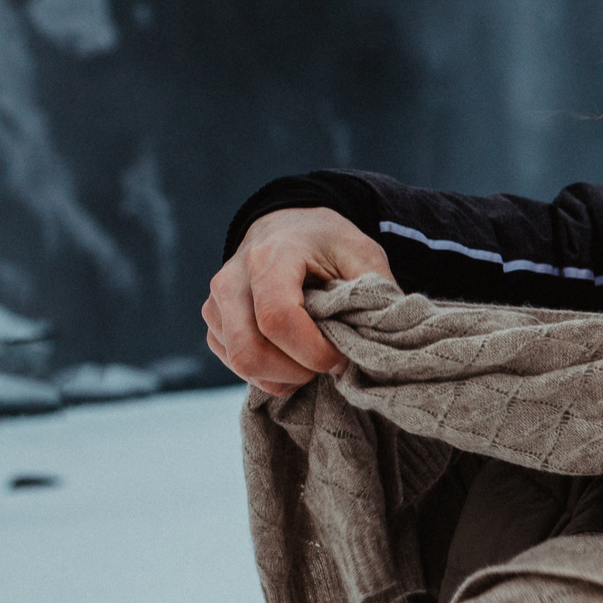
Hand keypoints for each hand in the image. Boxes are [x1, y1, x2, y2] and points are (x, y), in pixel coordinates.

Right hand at [201, 207, 392, 396]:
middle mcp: (231, 281)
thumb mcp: (361, 252)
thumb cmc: (326, 242)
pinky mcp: (214, 324)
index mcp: (269, 258)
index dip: (313, 351)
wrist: (285, 226)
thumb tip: (388, 334)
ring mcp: (216, 305)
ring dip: (284, 376)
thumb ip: (376, 291)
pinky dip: (269, 374)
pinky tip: (294, 359)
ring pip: (240, 364)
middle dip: (297, 372)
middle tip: (328, 365)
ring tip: (314, 360)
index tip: (342, 356)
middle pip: (249, 352)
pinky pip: (234, 365)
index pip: (277, 320)